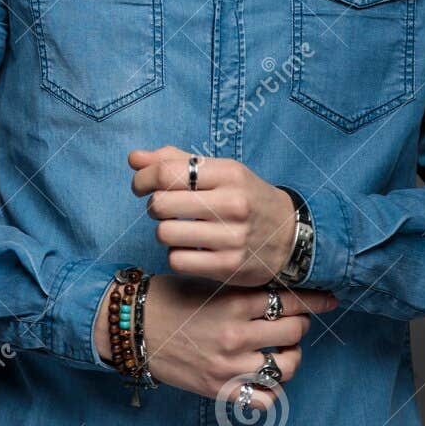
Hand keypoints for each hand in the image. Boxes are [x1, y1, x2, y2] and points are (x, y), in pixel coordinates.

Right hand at [93, 274, 336, 405]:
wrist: (133, 326)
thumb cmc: (169, 297)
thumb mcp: (209, 283)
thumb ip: (245, 288)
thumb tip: (283, 291)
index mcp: (234, 302)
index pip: (290, 300)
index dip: (313, 300)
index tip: (327, 300)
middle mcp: (236, 335)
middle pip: (294, 331)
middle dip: (300, 324)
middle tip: (293, 321)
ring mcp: (229, 366)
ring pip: (286, 366)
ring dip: (291, 356)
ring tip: (282, 350)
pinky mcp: (219, 389)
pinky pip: (264, 399)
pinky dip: (272, 390)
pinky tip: (265, 377)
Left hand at [129, 146, 299, 286]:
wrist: (291, 237)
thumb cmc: (246, 198)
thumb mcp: (220, 172)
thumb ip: (175, 161)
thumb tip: (133, 159)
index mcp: (229, 173)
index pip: (167, 172)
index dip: (143, 178)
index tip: (141, 185)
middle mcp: (232, 203)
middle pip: (160, 204)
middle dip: (154, 206)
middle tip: (164, 208)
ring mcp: (232, 237)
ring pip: (164, 233)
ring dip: (164, 231)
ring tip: (179, 228)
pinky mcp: (228, 267)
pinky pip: (177, 260)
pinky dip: (176, 254)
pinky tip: (190, 248)